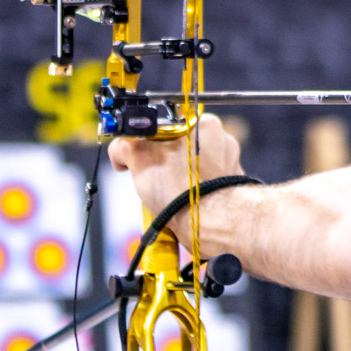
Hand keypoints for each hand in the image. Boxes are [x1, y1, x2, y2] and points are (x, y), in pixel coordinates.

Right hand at [108, 113, 245, 215]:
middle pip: (181, 150)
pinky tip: (183, 207)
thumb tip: (120, 150)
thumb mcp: (140, 157)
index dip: (151, 144)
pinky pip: (204, 189)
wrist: (211, 225)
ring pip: (192, 171)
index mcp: (205, 125)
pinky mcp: (230, 190)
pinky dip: (191, 197)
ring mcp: (229, 167)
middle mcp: (222, 142)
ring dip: (178, 184)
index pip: (169, 127)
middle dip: (166, 167)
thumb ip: (125, 145)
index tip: (143, 159)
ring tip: (170, 199)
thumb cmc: (182, 190)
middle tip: (157, 183)